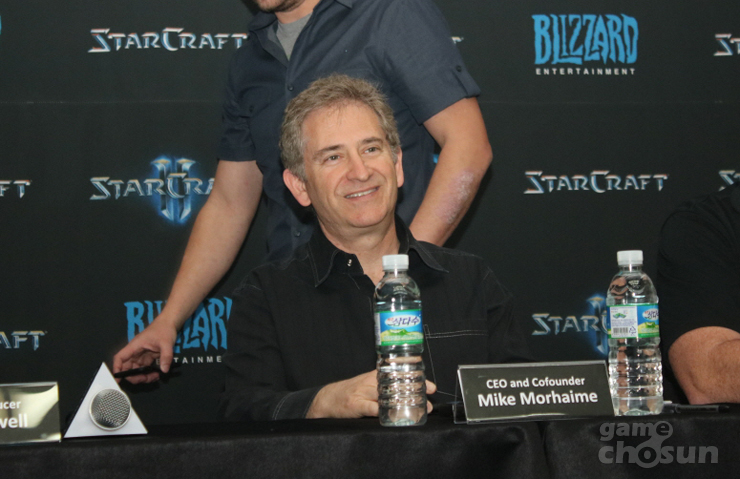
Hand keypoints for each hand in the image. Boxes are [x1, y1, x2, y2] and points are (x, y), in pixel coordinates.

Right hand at [112, 318, 177, 383]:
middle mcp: (136, 352)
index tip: (118, 379)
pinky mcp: (148, 357)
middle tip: (145, 379)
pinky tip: (157, 374)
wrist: (170, 323)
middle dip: (134, 377)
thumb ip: (166, 356)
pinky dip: (149, 374)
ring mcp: (142, 355)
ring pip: (137, 370)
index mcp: (135, 346)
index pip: (120, 358)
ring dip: (143, 377)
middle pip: (128, 367)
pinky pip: (145, 368)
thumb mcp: (166, 343)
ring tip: (155, 377)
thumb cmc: (164, 329)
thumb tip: (164, 370)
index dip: (117, 368)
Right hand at [306, 371, 436, 418]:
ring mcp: (363, 392)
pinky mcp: (355, 404)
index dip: (417, 380)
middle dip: (415, 395)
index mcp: (375, 376)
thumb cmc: (350, 393)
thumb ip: (384, 387)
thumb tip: (408, 395)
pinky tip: (393, 417)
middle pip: (397, 385)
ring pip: (387, 396)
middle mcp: (371, 382)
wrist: (326, 399)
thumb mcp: (367, 385)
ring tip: (416, 412)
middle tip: (428, 404)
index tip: (431, 387)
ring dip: (404, 405)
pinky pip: (372, 408)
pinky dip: (383, 412)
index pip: (399, 374)